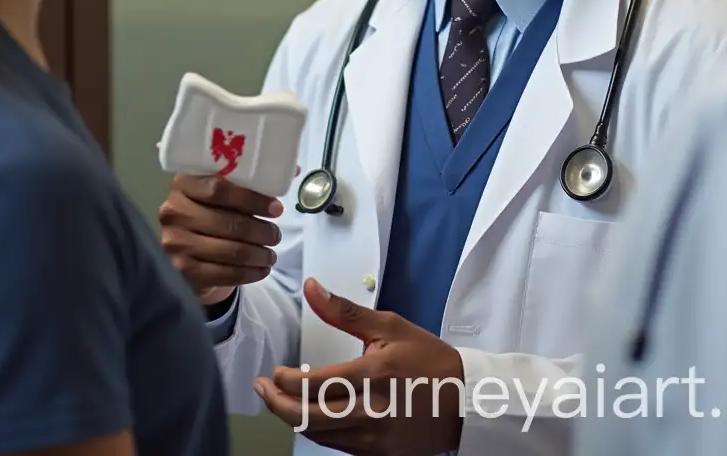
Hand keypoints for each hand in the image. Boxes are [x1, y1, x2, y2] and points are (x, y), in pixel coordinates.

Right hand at [158, 173, 286, 303]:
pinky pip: (223, 273)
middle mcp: (172, 211)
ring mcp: (174, 242)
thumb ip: (252, 179)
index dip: (252, 199)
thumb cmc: (212, 211)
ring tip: (272, 253)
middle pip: (228, 222)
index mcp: (183, 183)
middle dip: (261, 231)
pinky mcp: (180, 270)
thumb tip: (293, 170)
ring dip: (259, 254)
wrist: (185, 248)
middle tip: (277, 235)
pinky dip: (249, 273)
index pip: (219, 189)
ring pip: (229, 250)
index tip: (277, 209)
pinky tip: (262, 269)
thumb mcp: (225, 190)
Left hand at [255, 279, 464, 455]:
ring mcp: (374, 439)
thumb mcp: (389, 326)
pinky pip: (336, 446)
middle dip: (277, 404)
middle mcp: (371, 411)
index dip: (285, 381)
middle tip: (262, 389)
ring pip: (319, 435)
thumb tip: (312, 288)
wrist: (464, 400)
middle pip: (308, 417)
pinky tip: (310, 415)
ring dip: (293, 418)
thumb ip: (345, 311)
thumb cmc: (427, 358)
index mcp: (373, 375)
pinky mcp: (378, 454)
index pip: (314, 384)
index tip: (273, 372)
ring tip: (279, 401)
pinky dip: (317, 431)